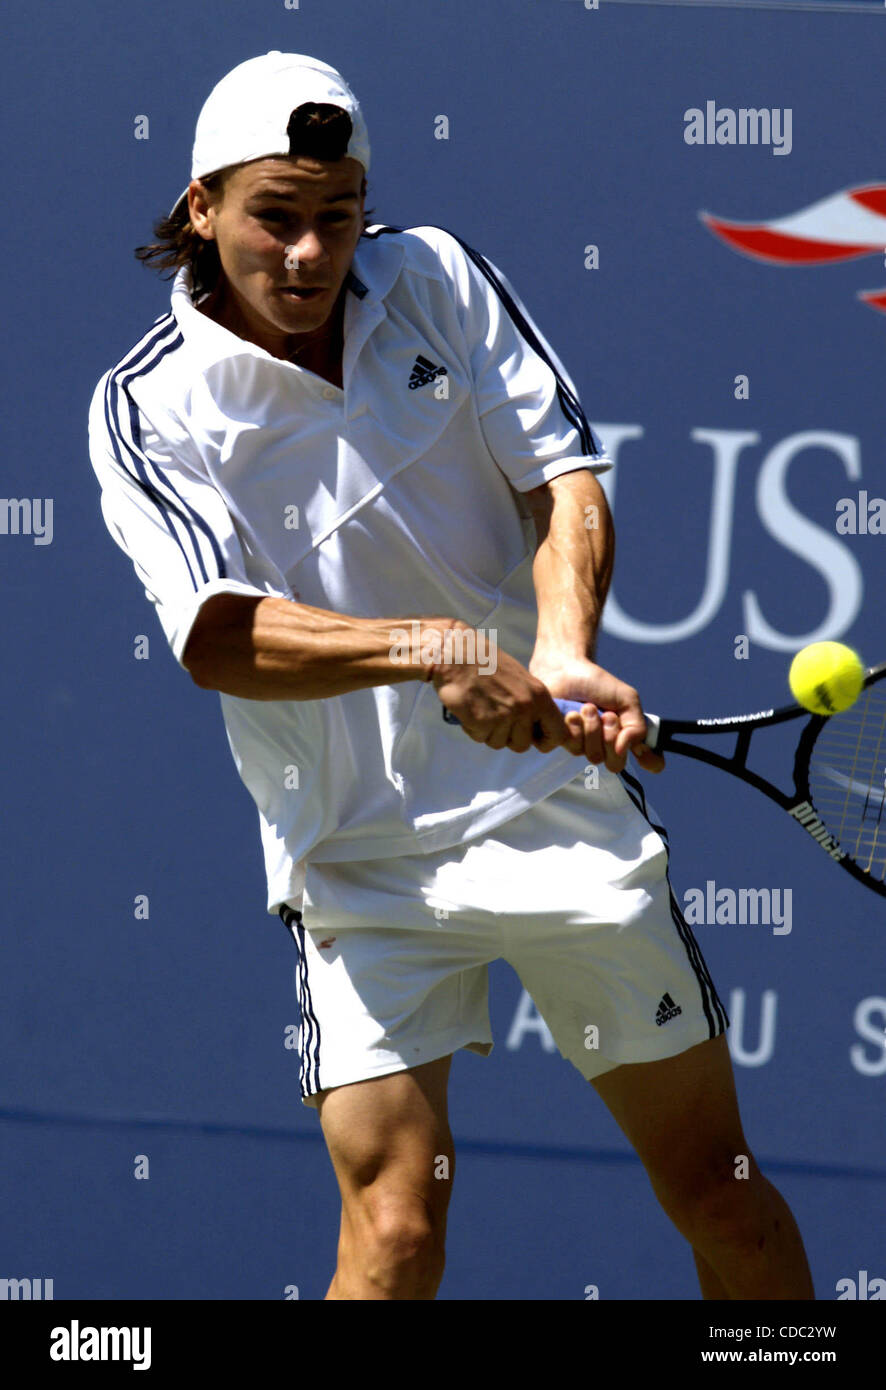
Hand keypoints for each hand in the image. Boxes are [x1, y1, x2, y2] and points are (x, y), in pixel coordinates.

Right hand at [431, 631, 571, 752]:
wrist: (455, 652)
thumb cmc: (485, 663)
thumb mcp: (519, 680)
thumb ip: (530, 703)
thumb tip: (535, 729)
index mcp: (539, 696)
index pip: (558, 734)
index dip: (546, 741)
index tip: (534, 739)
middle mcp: (525, 707)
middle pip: (522, 745)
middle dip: (507, 737)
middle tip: (495, 717)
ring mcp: (504, 715)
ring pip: (499, 743)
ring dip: (487, 732)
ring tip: (480, 707)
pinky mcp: (483, 721)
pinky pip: (480, 738)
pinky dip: (472, 728)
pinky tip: (468, 708)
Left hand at [528, 654, 664, 773]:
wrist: (565, 670)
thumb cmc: (598, 683)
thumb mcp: (627, 699)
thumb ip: (636, 726)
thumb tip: (624, 750)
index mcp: (628, 735)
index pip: (649, 761)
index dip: (651, 761)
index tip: (643, 752)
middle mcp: (608, 745)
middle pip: (616, 764)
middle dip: (612, 738)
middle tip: (607, 715)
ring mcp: (586, 746)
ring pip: (595, 757)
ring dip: (593, 729)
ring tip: (587, 707)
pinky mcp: (565, 743)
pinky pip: (575, 749)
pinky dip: (576, 728)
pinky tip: (572, 714)